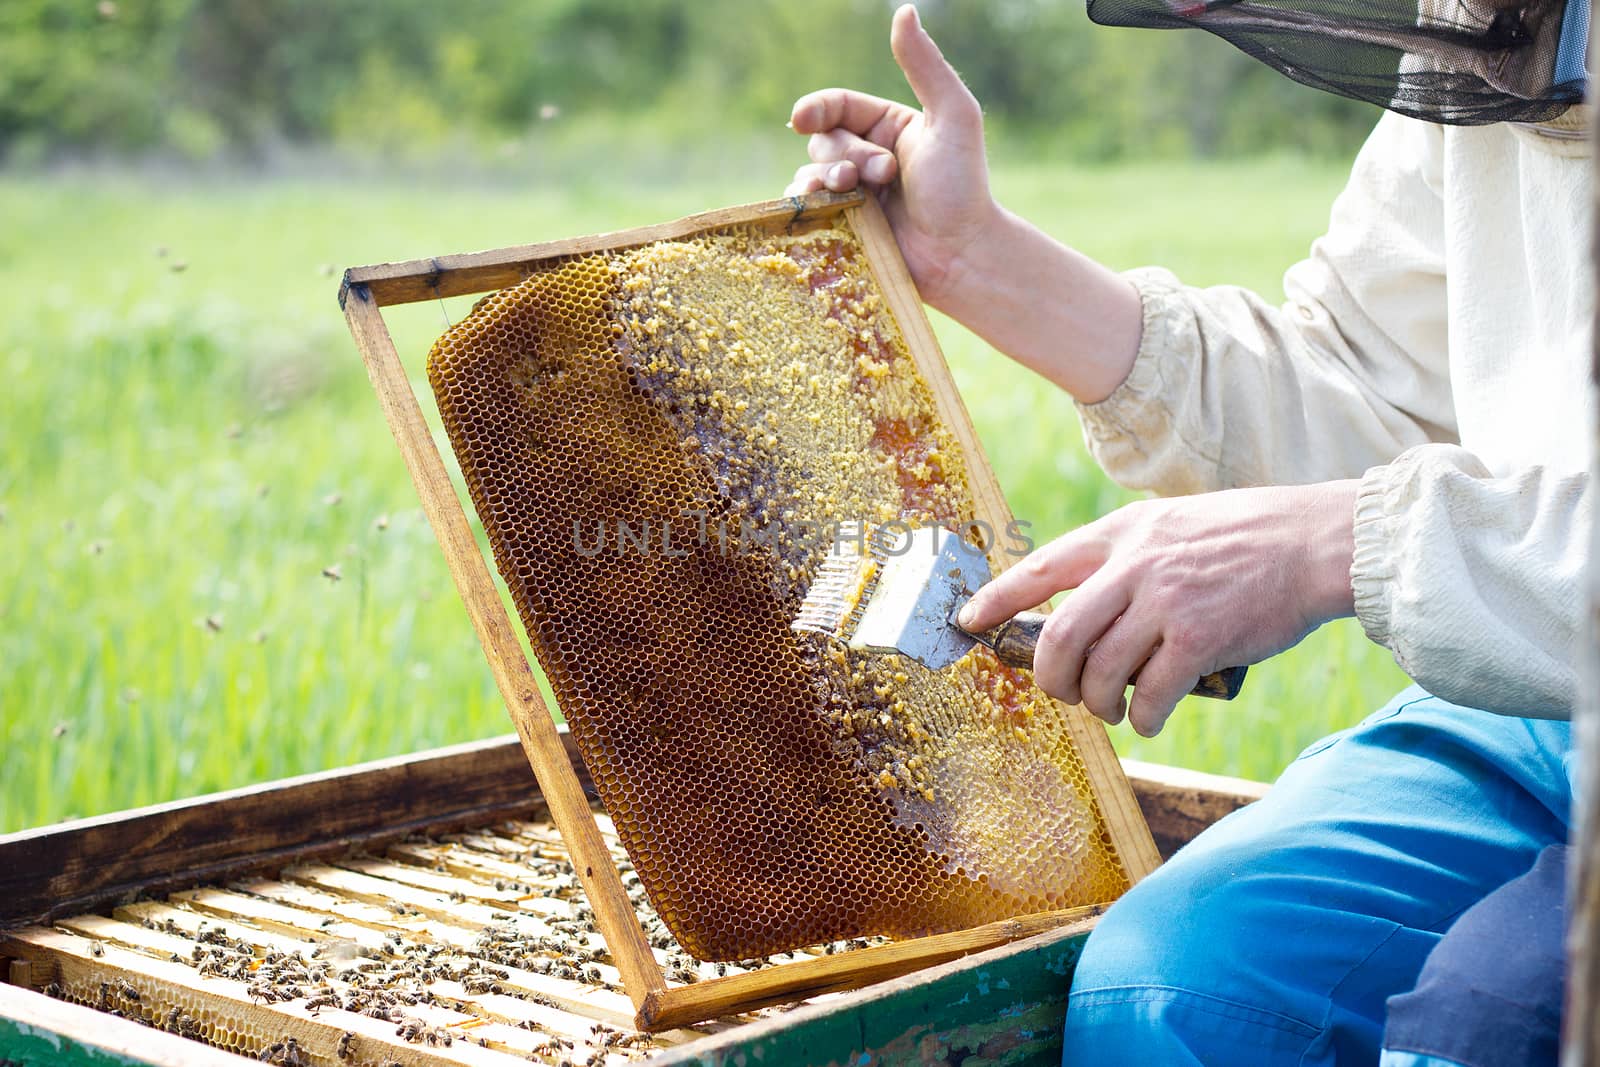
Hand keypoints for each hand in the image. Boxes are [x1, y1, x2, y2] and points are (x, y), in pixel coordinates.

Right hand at [786, 4, 997, 309]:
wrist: (962, 256)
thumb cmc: (963, 188)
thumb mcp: (952, 117)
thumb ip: (925, 66)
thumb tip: (903, 11)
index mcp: (890, 127)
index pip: (839, 106)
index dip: (817, 109)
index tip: (803, 118)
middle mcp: (868, 158)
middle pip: (823, 140)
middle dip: (843, 154)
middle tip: (881, 175)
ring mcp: (855, 196)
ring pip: (811, 174)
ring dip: (825, 179)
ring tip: (853, 194)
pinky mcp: (845, 230)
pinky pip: (808, 211)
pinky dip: (808, 207)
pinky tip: (826, 210)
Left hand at [958, 481, 1359, 735]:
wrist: (1316, 543)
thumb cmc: (1249, 539)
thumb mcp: (1173, 524)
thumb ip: (1129, 557)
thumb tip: (1088, 611)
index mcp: (1122, 532)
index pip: (1039, 568)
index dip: (996, 599)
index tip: (967, 622)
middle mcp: (1133, 565)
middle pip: (1057, 636)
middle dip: (1048, 678)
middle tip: (1062, 694)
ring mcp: (1163, 602)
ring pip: (1099, 672)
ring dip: (1098, 704)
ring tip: (1114, 710)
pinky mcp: (1197, 639)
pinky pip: (1150, 695)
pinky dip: (1145, 717)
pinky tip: (1150, 719)